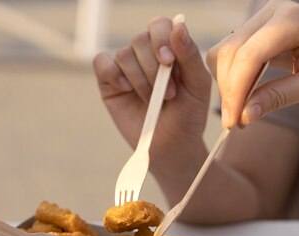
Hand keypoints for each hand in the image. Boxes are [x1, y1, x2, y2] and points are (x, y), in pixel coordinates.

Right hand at [93, 17, 211, 166]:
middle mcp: (146, 54)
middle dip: (153, 68)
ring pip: (124, 55)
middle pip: (140, 39)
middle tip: (168, 94)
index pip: (160, 26)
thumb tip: (179, 25)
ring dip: (140, 79)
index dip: (161, 39)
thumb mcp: (197, 86)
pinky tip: (126, 89)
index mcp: (169, 49)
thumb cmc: (188, 116)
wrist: (171, 147)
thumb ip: (190, 55)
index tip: (169, 62)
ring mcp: (126, 68)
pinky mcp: (109, 83)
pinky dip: (113, 74)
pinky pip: (101, 63)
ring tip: (152, 100)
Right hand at [207, 0, 298, 127]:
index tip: (233, 121)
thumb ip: (278, 97)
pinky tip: (244, 96)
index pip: (250, 54)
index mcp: (295, 18)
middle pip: (231, 51)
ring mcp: (264, 17)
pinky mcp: (258, 29)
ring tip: (241, 112)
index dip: (237, 90)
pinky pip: (231, 53)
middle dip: (228, 90)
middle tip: (234, 123)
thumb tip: (243, 116)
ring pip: (224, 52)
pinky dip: (231, 77)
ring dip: (226, 85)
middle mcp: (274, 10)